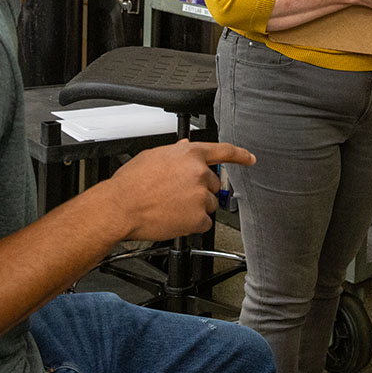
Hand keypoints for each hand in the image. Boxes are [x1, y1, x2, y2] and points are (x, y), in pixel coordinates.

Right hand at [108, 140, 254, 240]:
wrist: (121, 207)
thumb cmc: (131, 183)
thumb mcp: (153, 155)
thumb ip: (175, 152)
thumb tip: (184, 147)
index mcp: (190, 154)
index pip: (224, 151)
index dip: (240, 155)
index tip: (250, 159)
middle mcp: (199, 173)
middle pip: (214, 184)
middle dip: (201, 190)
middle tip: (178, 196)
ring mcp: (201, 196)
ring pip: (210, 204)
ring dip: (196, 208)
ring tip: (172, 208)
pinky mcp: (198, 217)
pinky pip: (205, 223)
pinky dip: (193, 224)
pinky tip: (175, 219)